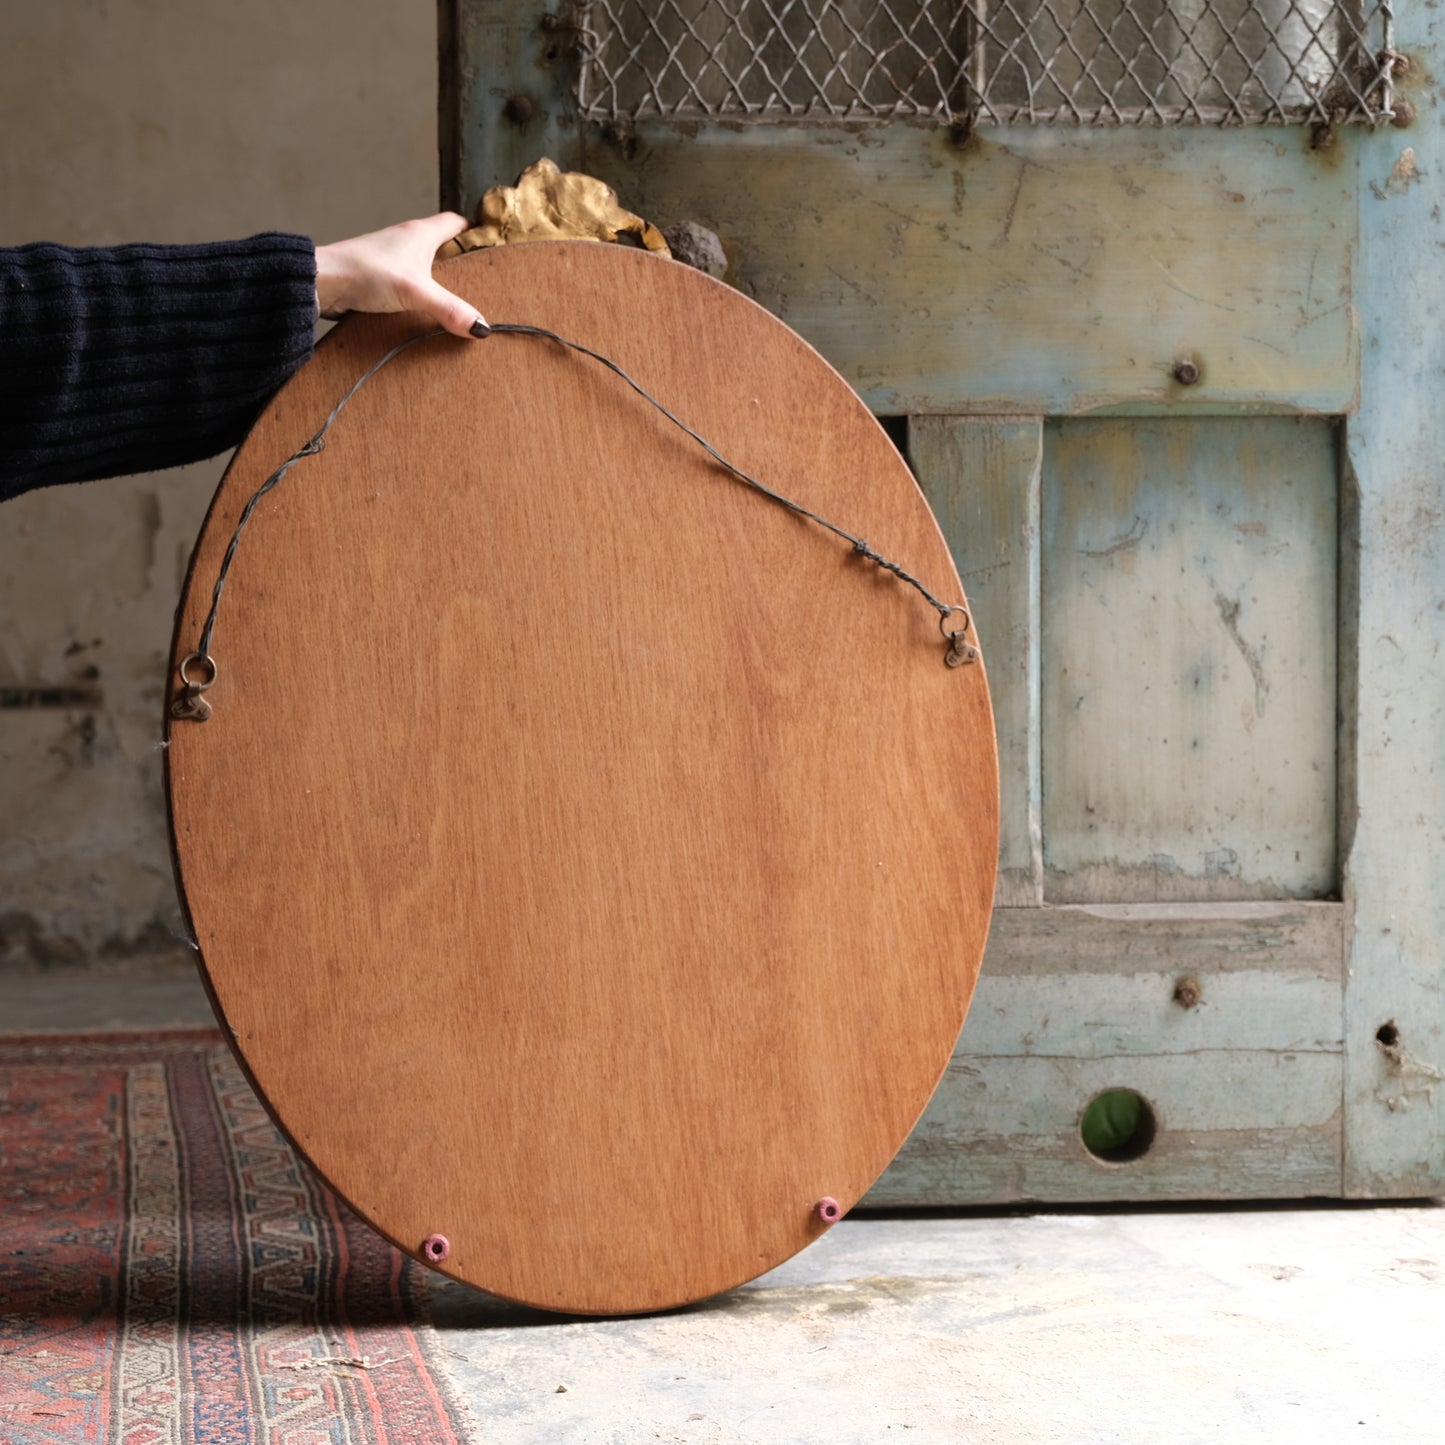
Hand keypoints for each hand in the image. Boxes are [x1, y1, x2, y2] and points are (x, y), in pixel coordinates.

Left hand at [314, 213, 487, 337]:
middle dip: (458, 261)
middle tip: (479, 281)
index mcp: (420, 233)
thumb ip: (450, 309)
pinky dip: (417, 294)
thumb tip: (481, 327)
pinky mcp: (377, 278)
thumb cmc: (367, 272)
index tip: (490, 244)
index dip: (473, 231)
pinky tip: (423, 313)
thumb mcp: (417, 292)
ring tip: (455, 302)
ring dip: (436, 280)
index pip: (455, 222)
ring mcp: (390, 259)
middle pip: (440, 245)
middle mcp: (405, 241)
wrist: (322, 282)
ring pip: (422, 265)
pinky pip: (405, 283)